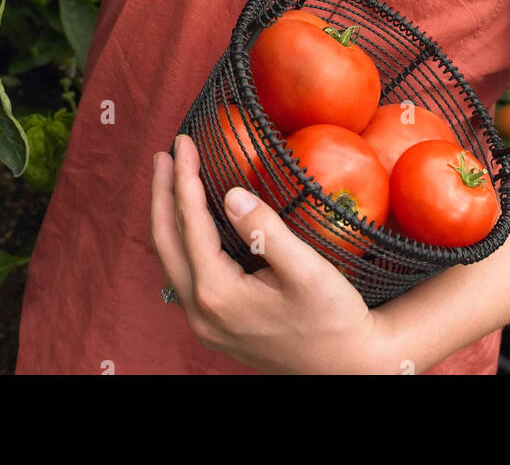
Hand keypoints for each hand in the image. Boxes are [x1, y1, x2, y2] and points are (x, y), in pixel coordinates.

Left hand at [151, 132, 394, 373]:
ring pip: (172, 260)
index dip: (184, 178)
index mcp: (218, 294)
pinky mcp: (217, 326)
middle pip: (166, 241)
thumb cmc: (333, 318)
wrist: (347, 368)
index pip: (190, 223)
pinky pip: (185, 275)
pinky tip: (192, 223)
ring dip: (169, 217)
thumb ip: (266, 229)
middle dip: (163, 194)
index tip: (182, 142)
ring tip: (171, 180)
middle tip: (165, 154)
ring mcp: (206, 323)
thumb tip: (231, 194)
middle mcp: (202, 311)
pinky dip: (182, 240)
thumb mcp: (306, 270)